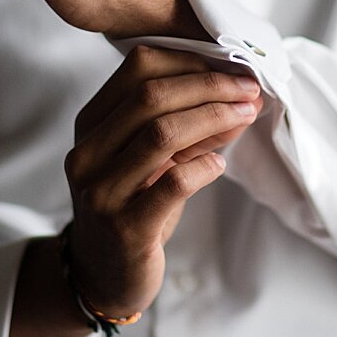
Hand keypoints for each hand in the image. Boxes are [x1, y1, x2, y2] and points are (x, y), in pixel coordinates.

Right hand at [62, 46, 265, 317]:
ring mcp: (101, 191)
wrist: (103, 275)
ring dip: (213, 118)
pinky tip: (219, 164)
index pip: (137, 67)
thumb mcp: (157, 161)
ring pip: (161, 133)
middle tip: (248, 89)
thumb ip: (191, 128)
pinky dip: (204, 166)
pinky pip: (173, 183)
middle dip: (209, 86)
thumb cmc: (135, 208)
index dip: (190, 61)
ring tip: (245, 116)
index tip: (232, 67)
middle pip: (150, 96)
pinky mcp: (124, 227)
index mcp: (91, 124)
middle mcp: (87, 153)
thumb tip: (240, 96)